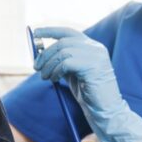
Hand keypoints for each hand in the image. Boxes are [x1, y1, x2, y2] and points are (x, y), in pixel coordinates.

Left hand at [32, 27, 141, 141]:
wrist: (105, 109)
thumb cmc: (87, 92)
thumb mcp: (72, 71)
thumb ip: (61, 60)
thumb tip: (40, 52)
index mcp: (92, 46)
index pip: (68, 32)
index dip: (50, 31)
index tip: (36, 34)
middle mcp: (95, 48)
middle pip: (63, 42)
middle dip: (45, 54)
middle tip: (36, 67)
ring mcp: (96, 56)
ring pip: (63, 52)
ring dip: (49, 65)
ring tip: (45, 77)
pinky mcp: (93, 67)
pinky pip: (66, 63)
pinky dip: (56, 71)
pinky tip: (54, 80)